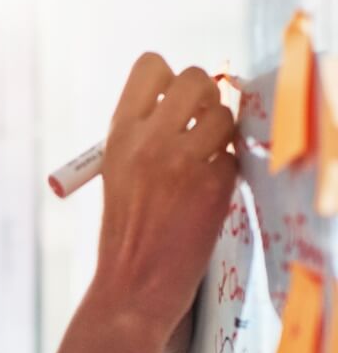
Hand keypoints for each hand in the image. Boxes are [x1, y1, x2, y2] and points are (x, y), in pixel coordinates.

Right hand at [92, 54, 237, 342]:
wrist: (133, 285)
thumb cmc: (125, 233)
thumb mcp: (118, 173)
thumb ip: (146, 133)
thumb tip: (192, 97)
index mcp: (119, 135)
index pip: (152, 66)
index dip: (169, 80)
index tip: (172, 105)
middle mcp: (150, 141)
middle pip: (195, 79)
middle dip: (204, 100)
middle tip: (197, 130)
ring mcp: (184, 162)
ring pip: (224, 115)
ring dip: (221, 137)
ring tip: (202, 166)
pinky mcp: (214, 185)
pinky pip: (235, 156)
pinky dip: (226, 172)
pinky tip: (206, 195)